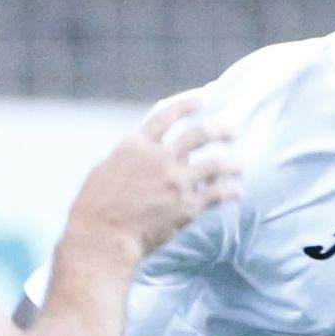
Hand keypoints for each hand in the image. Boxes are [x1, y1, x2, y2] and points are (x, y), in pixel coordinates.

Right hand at [66, 90, 240, 262]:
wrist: (103, 237)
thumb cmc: (96, 207)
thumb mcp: (107, 168)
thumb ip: (131, 157)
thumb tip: (148, 152)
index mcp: (137, 145)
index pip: (166, 115)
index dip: (186, 104)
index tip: (201, 99)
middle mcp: (160, 157)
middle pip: (199, 133)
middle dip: (220, 129)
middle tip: (231, 131)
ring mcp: (177, 181)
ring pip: (216, 163)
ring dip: (232, 164)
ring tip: (238, 167)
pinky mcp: (188, 206)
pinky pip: (219, 193)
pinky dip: (231, 190)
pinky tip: (237, 191)